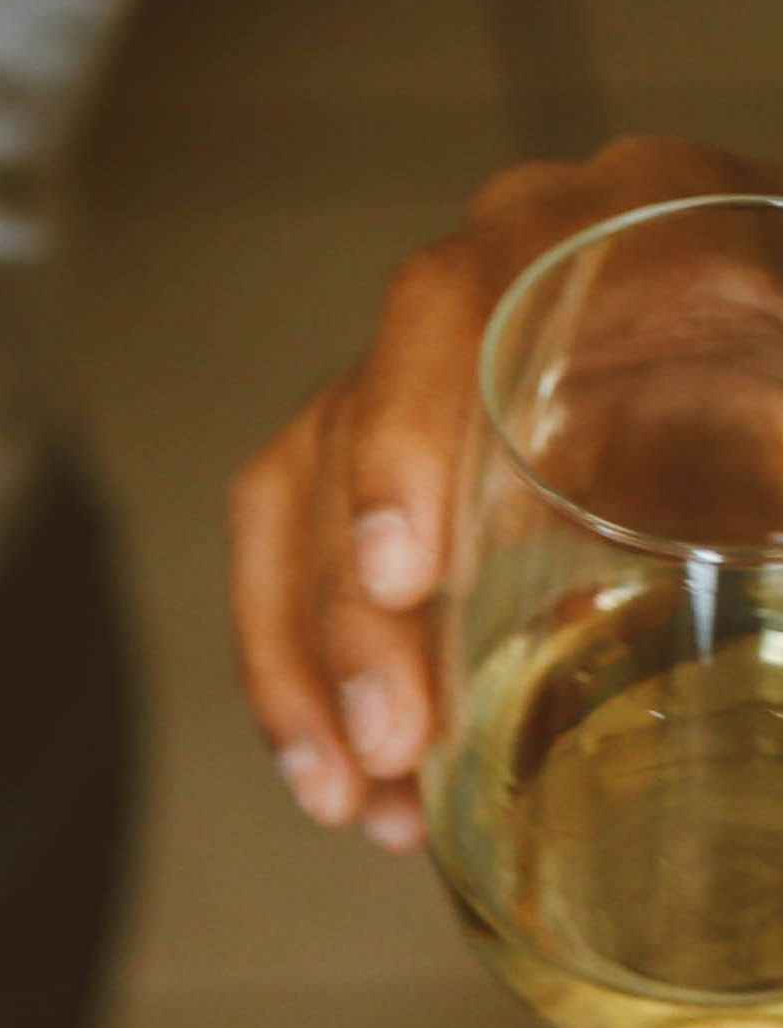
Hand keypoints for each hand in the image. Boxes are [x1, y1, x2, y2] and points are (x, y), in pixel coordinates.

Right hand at [231, 135, 766, 851]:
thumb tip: (775, 536)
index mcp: (602, 232)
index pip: (445, 310)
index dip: (401, 437)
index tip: (400, 574)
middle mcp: (484, 292)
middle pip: (345, 430)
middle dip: (352, 611)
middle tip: (393, 741)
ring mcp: (429, 376)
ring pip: (293, 505)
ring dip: (305, 662)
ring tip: (349, 794)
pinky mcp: (404, 461)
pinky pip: (297, 553)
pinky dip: (307, 670)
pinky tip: (348, 778)